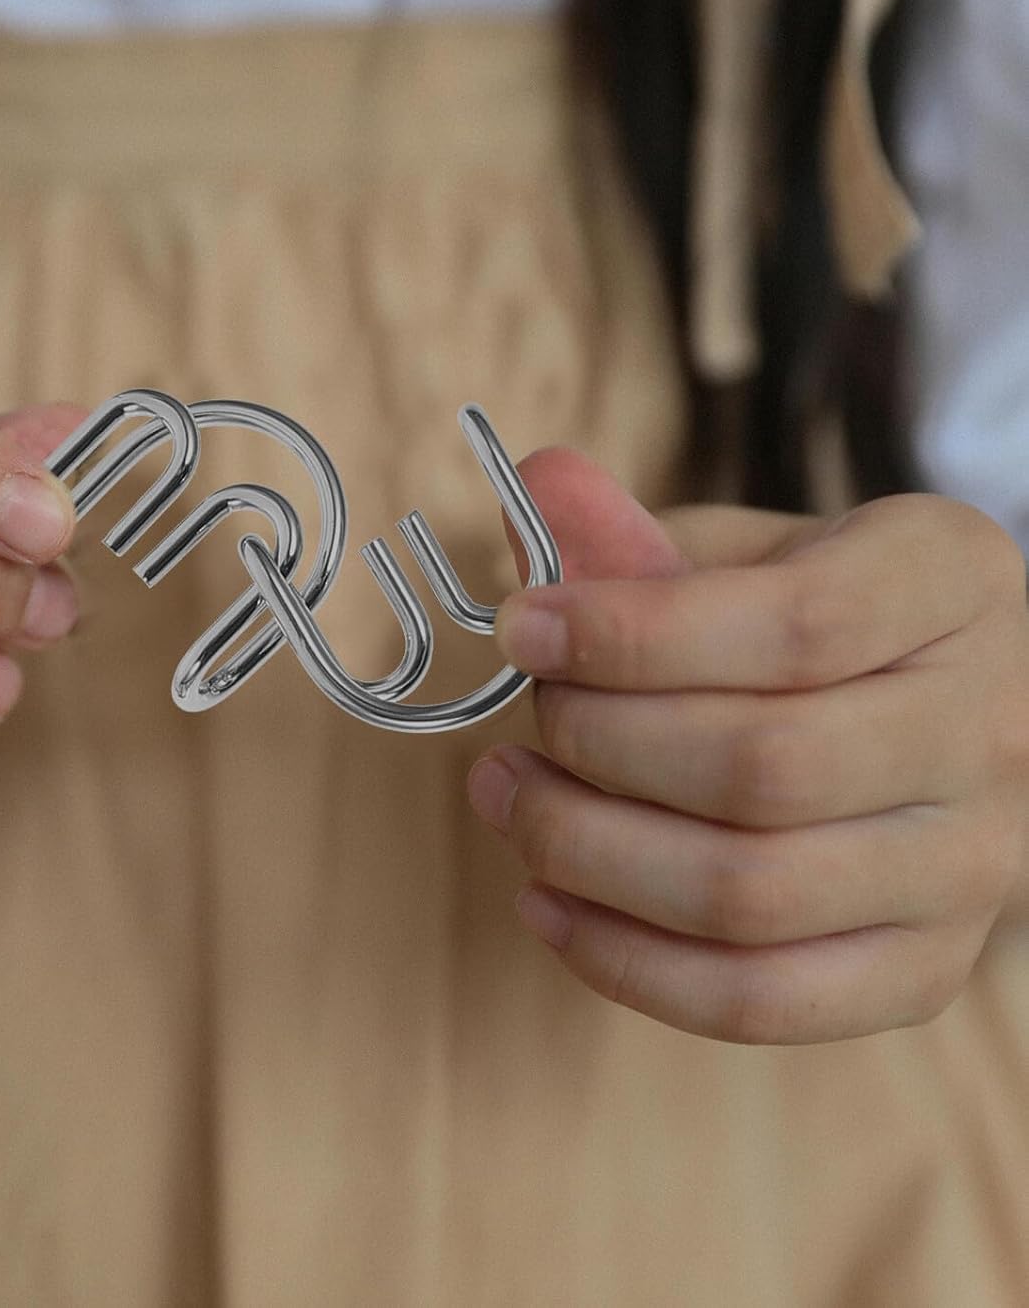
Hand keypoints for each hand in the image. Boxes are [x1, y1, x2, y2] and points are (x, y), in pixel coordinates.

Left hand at [468, 448, 1028, 1043]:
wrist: (936, 709)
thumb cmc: (816, 614)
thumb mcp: (743, 545)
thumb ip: (638, 531)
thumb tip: (538, 486)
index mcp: (953, 583)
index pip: (798, 625)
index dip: (631, 636)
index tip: (521, 627)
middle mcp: (990, 728)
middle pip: (765, 769)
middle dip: (599, 744)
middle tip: (527, 715)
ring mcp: (970, 867)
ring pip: (749, 895)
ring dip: (586, 851)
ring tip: (506, 794)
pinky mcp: (921, 969)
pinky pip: (758, 1000)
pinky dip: (625, 962)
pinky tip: (546, 902)